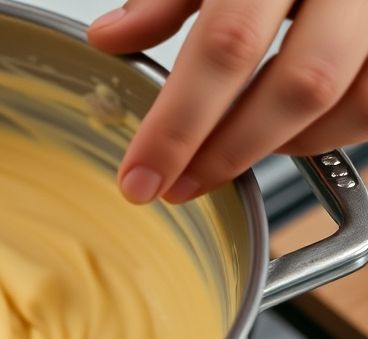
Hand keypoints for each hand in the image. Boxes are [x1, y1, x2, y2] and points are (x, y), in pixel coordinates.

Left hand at [88, 0, 367, 203]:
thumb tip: (108, 38)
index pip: (226, 46)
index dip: (179, 125)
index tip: (139, 179)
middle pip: (300, 85)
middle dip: (230, 152)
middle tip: (178, 186)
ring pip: (355, 103)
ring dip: (286, 147)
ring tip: (228, 156)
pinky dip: (332, 131)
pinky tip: (287, 132)